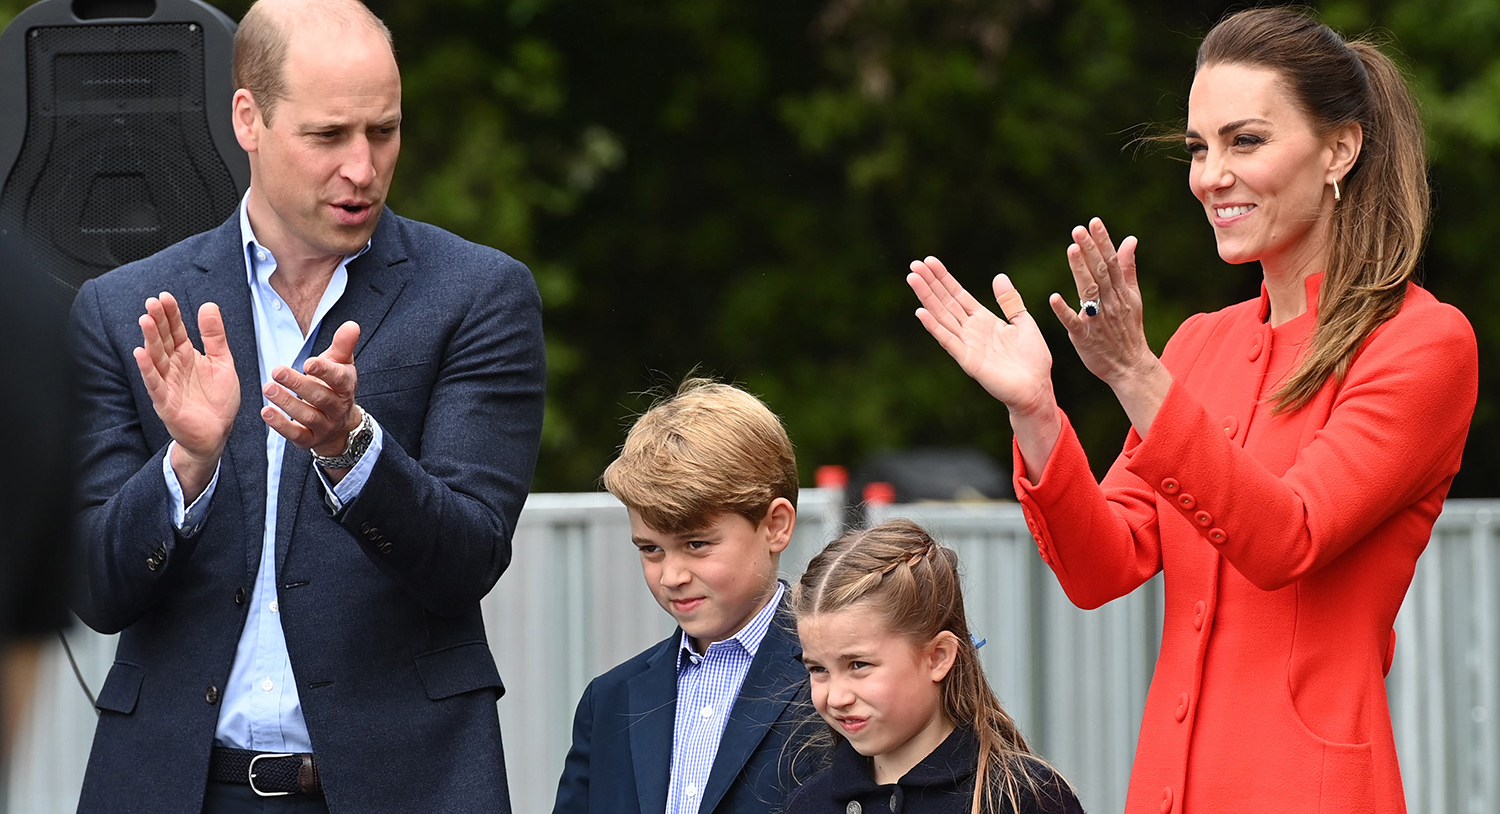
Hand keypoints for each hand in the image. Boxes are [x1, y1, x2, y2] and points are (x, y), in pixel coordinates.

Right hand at [132, 293, 239, 473]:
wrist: (218, 433)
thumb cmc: (218, 401)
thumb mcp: (223, 363)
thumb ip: (215, 337)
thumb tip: (209, 306)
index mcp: (187, 356)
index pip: (176, 331)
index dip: (171, 315)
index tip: (165, 297)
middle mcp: (174, 367)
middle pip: (163, 340)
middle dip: (158, 321)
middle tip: (152, 302)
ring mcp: (168, 384)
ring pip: (156, 358)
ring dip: (149, 339)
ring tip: (145, 320)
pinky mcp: (166, 402)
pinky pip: (155, 384)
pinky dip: (147, 370)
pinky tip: (141, 354)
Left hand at [261, 321, 361, 456]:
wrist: (340, 424)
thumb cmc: (335, 386)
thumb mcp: (341, 364)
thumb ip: (343, 345)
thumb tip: (352, 325)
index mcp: (345, 386)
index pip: (338, 379)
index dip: (325, 372)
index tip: (309, 363)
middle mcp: (337, 407)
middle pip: (320, 397)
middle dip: (299, 384)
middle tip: (277, 371)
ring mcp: (324, 425)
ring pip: (307, 415)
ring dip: (287, 402)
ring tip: (268, 388)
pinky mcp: (310, 439)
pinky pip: (296, 434)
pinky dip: (281, 425)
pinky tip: (266, 412)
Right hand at [907, 257, 1055, 418]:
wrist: (1037, 389)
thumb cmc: (1033, 360)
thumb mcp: (1024, 322)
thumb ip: (1009, 301)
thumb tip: (999, 276)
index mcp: (983, 320)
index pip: (958, 295)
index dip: (944, 279)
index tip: (930, 262)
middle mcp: (971, 330)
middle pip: (946, 302)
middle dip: (930, 283)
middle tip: (914, 264)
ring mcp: (967, 344)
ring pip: (942, 316)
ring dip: (926, 298)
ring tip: (912, 279)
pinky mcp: (967, 360)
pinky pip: (947, 340)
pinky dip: (933, 326)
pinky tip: (921, 312)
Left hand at [1050, 218, 1170, 434]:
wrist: (1130, 366)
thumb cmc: (1128, 330)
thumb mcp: (1132, 298)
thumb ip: (1127, 269)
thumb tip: (1130, 239)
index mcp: (1121, 292)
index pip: (1112, 262)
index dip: (1103, 241)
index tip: (1093, 222)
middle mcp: (1110, 302)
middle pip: (1100, 272)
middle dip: (1090, 249)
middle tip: (1078, 229)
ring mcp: (1098, 319)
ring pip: (1089, 291)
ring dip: (1080, 270)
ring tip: (1071, 249)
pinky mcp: (1085, 337)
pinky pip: (1074, 322)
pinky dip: (1064, 311)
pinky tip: (1054, 297)